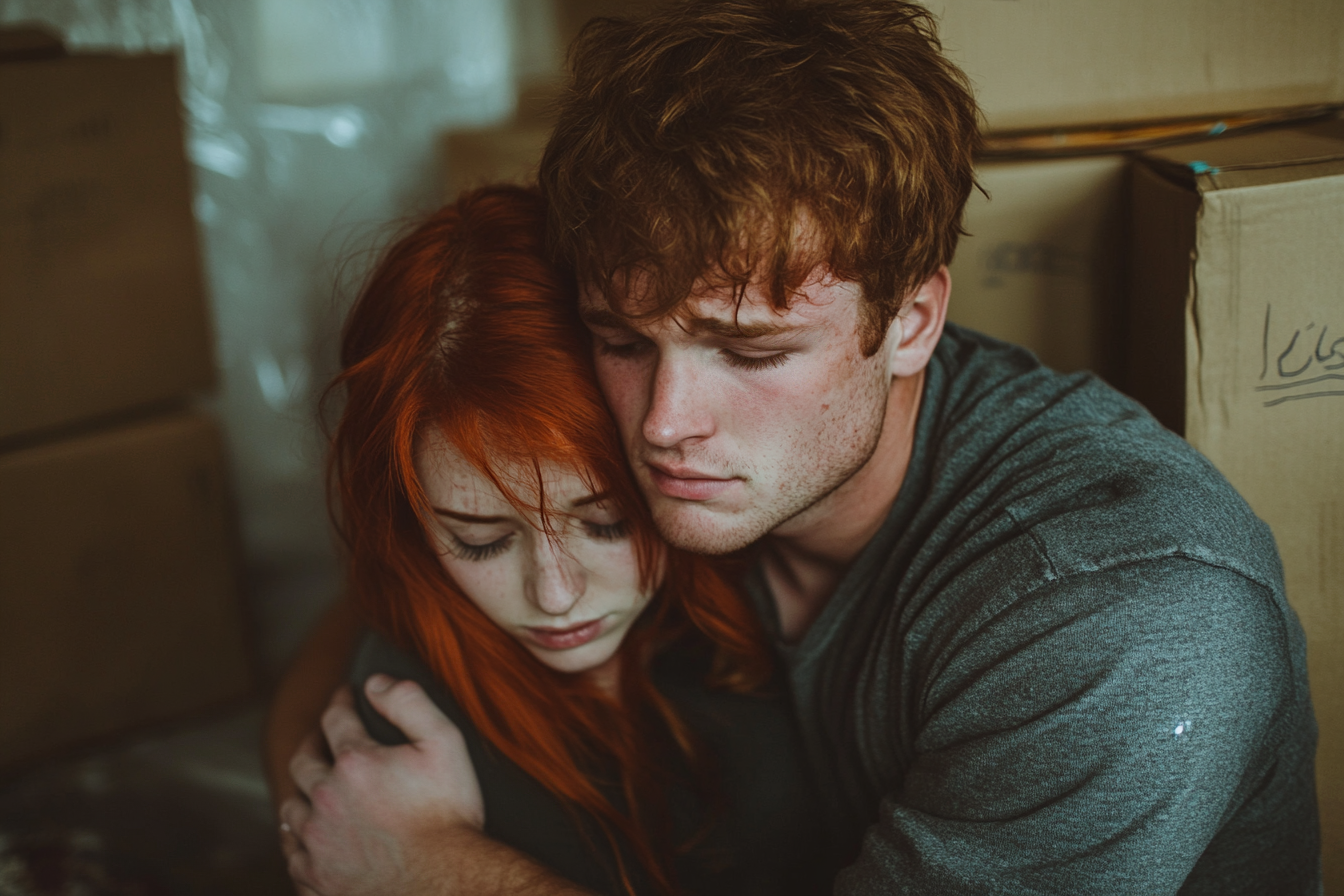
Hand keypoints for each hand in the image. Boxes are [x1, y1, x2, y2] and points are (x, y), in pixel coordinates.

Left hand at [279, 675, 484, 895]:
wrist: (446, 885)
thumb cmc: (450, 817)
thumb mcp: (445, 744)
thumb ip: (409, 702)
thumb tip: (375, 682)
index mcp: (355, 762)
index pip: (336, 718)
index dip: (340, 700)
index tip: (345, 694)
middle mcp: (326, 799)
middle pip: (303, 761)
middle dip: (311, 742)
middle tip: (318, 737)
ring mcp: (318, 843)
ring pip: (291, 809)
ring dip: (298, 792)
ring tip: (306, 788)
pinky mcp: (317, 880)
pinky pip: (292, 855)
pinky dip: (295, 841)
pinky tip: (304, 838)